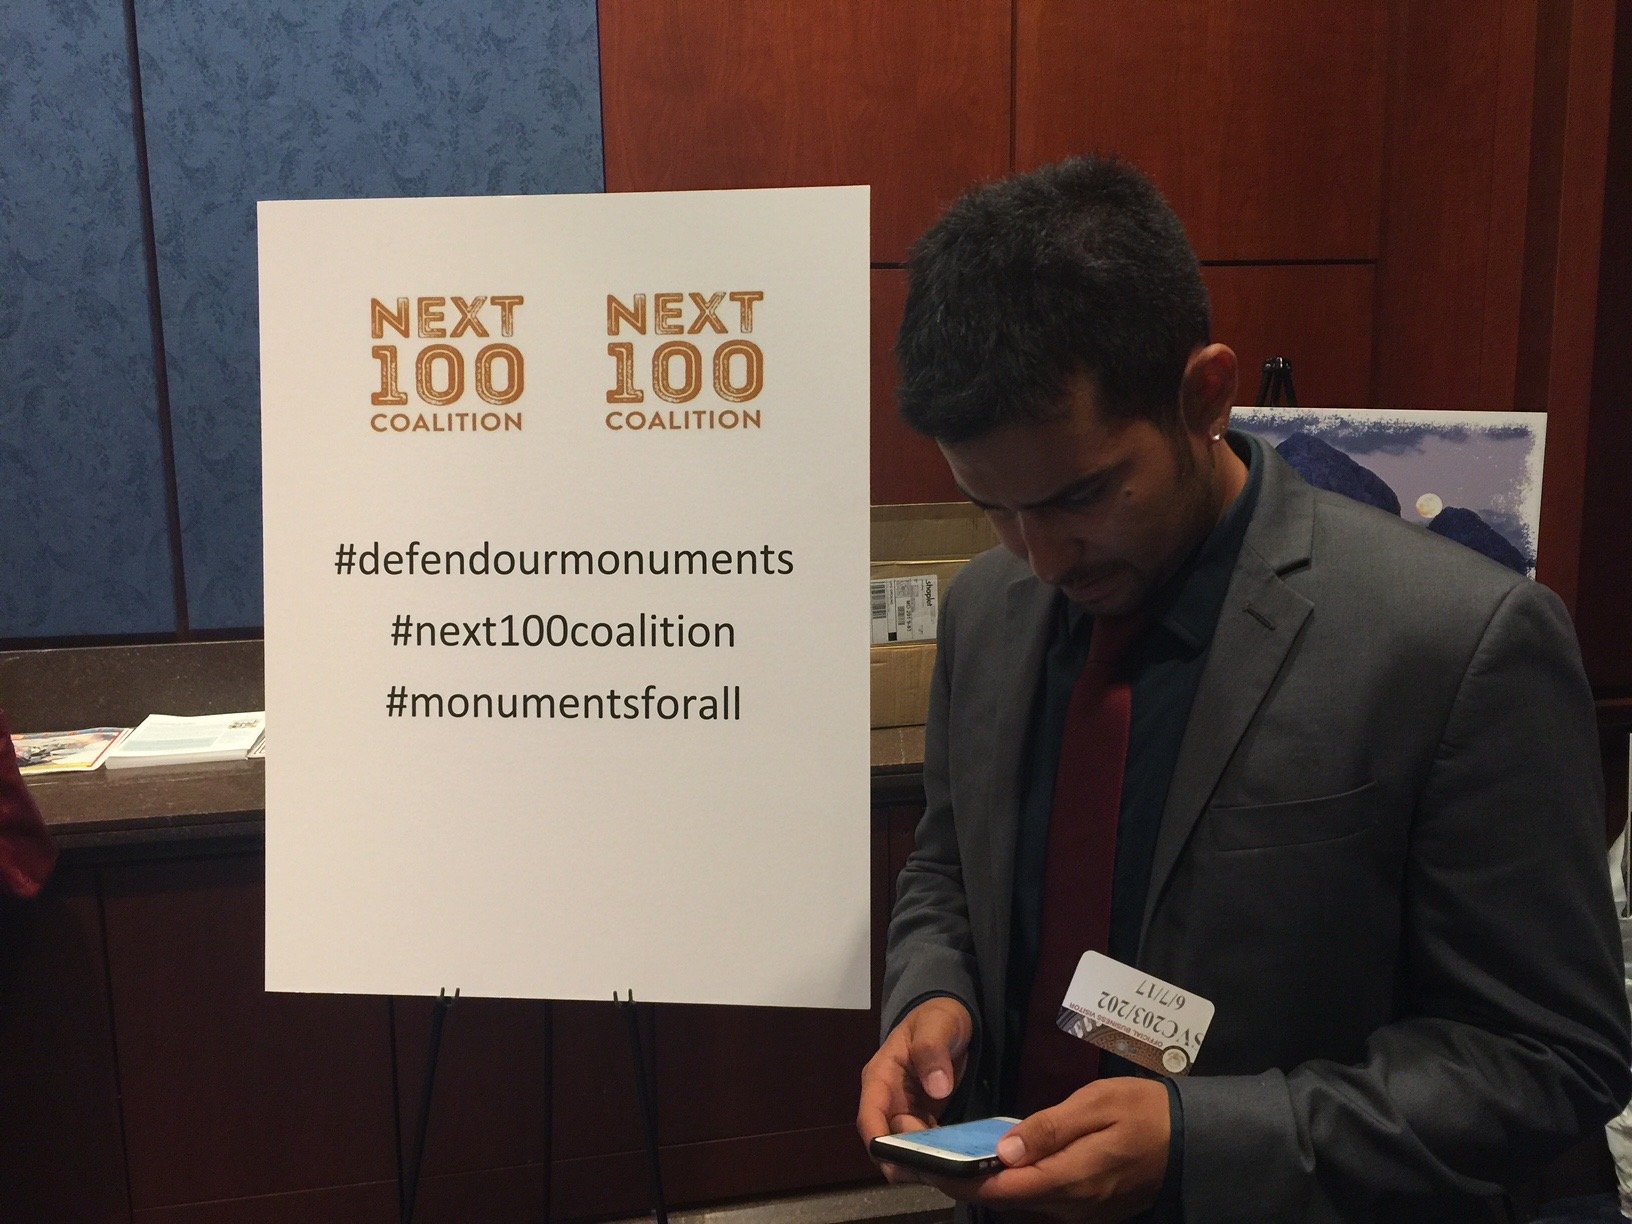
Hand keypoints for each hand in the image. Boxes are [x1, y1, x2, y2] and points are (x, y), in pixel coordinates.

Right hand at [857, 996, 973, 1182]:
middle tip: (938, 1172)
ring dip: (924, 1163)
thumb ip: (932, 1050)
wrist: (950, 1021)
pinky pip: (925, 1146)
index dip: (878, 1141)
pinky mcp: (922, 1121)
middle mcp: (887, 1100)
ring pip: (905, 1149)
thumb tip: (936, 1088)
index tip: (895, 1162)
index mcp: (880, 1077)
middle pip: (886, 1141)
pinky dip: (938, 1157)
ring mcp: (904, 1112)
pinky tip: (959, 1163)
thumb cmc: (937, 1019)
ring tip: (951, 1172)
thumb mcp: (936, 1025)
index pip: (869, 1116)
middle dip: (906, 1160)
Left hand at [925, 1077, 1170, 1220]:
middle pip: (1005, 1203)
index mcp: (1071, 1180)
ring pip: (1021, 1206)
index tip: (925, 1165)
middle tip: (929, 1157)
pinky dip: (1014, 1187)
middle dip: (966, 1183)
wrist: (1193, 1139)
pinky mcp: (1088, 1212)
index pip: (1001, 1191)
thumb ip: (1049, 1130)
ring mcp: (1081, 1215)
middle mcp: (1072, 1208)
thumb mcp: (1096, 1105)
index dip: (959, 1181)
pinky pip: (1041, 1203)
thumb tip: (1002, 1152)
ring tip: (953, 1158)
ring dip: (988, 1186)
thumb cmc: (1144, 1111)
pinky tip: (998, 1165)